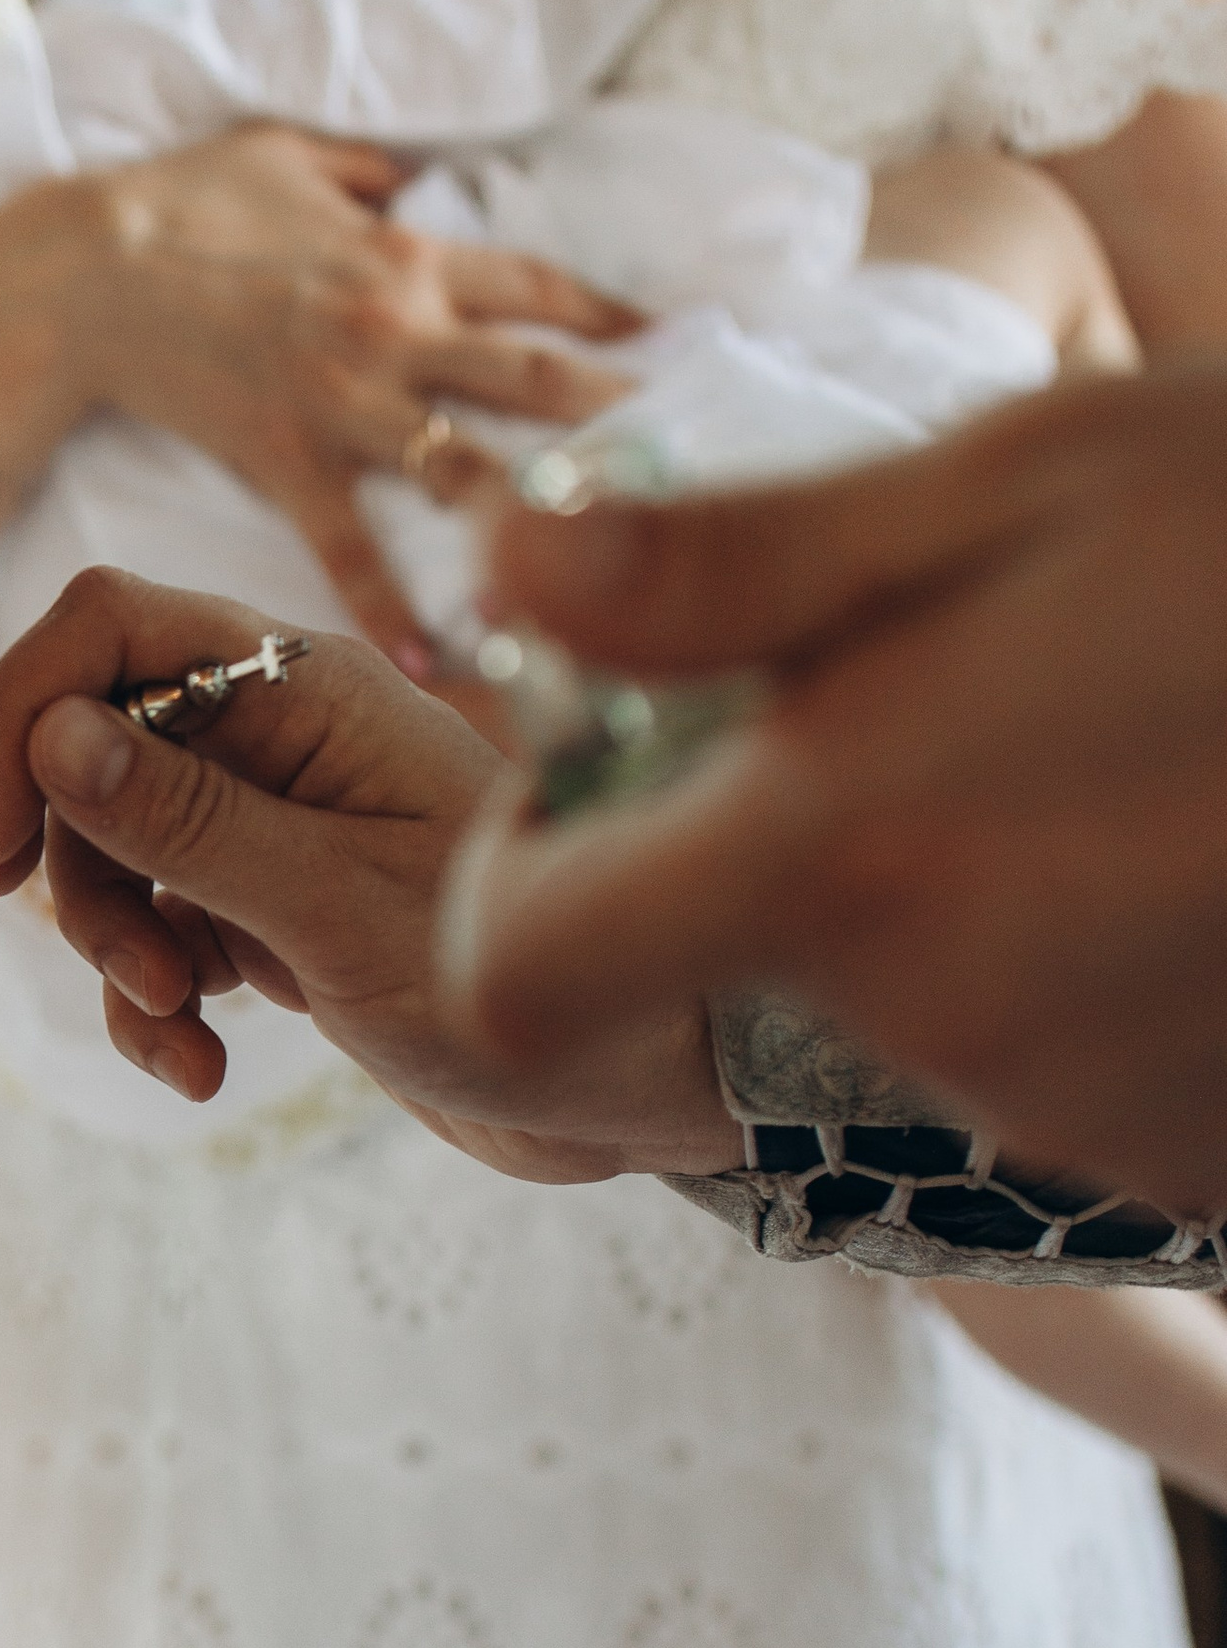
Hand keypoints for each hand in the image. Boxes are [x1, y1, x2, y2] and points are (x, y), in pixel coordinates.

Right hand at [0, 565, 734, 1181]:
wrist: (635, 1093)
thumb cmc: (533, 987)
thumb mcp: (339, 915)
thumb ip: (192, 824)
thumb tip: (51, 735)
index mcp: (307, 689)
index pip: (106, 624)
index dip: (20, 713)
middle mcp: (282, 732)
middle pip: (85, 747)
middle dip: (79, 870)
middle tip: (139, 972)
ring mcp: (275, 818)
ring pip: (111, 850)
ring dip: (117, 952)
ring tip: (190, 1030)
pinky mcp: (275, 903)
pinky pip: (158, 929)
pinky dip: (155, 1003)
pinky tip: (204, 1066)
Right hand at [70, 127, 634, 663]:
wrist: (86, 275)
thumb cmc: (177, 203)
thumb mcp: (282, 154)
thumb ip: (360, 173)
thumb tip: (407, 176)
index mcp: (404, 256)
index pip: (535, 285)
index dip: (607, 315)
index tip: (669, 343)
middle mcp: (394, 333)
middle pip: (532, 378)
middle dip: (617, 414)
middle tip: (695, 455)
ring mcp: (344, 405)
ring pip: (463, 467)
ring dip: (535, 516)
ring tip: (608, 563)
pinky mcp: (287, 464)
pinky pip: (348, 547)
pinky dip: (389, 606)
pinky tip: (434, 659)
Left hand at [444, 363, 1226, 1207]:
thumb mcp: (1022, 484)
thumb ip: (728, 573)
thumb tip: (491, 585)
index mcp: (840, 854)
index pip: (516, 978)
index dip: (516, 888)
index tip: (593, 788)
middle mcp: (934, 1023)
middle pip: (734, 973)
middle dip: (790, 843)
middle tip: (960, 688)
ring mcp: (1076, 1116)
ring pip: (910, 1012)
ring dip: (965, 897)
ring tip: (1131, 757)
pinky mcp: (1192, 1164)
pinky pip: (1060, 1070)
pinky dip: (1094, 972)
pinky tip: (1200, 855)